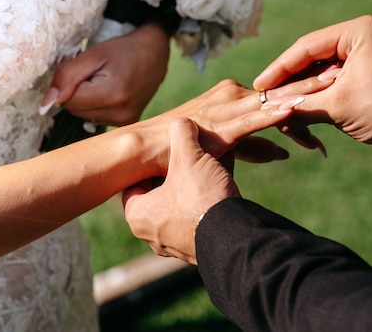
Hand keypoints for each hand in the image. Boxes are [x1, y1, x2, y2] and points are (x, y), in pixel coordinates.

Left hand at [40, 22, 169, 125]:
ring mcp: (126, 120)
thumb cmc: (124, 50)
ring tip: (105, 81)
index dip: (69, 83)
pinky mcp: (128, 122)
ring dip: (87, 99)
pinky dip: (98, 105)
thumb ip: (66, 77)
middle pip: (75, 110)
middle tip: (94, 74)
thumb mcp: (92, 55)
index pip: (68, 100)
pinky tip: (111, 92)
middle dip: (78, 92)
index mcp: (112, 94)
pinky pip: (97, 118)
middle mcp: (121, 112)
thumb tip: (46, 103)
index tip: (83, 69)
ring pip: (84, 116)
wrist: (154, 52)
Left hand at [123, 118, 239, 264]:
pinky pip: (200, 220)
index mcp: (138, 215)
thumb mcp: (189, 157)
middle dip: (179, 175)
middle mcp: (152, 235)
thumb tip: (181, 122)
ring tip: (212, 170)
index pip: (136, 181)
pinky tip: (223, 188)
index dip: (154, 163)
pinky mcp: (199, 250)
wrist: (235, 236)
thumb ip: (181, 134)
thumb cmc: (201, 198)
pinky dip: (209, 204)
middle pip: (162, 193)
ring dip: (196, 189)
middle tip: (193, 159)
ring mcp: (176, 246)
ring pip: (182, 207)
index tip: (168, 152)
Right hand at [149, 78, 329, 166]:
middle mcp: (233, 95)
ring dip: (302, 91)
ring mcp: (226, 107)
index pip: (279, 95)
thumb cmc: (182, 150)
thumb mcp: (228, 148)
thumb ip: (257, 147)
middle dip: (314, 86)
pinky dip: (275, 112)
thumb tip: (283, 153)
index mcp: (237, 98)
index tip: (339, 92)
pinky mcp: (219, 124)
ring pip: (271, 99)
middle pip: (282, 91)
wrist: (143, 150)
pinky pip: (252, 118)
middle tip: (346, 76)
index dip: (308, 94)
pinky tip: (296, 108)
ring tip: (332, 82)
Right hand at [254, 16, 371, 156]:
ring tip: (275, 103)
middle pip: (310, 56)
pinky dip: (313, 94)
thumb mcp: (339, 108)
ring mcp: (361, 54)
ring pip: (318, 69)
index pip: (307, 46)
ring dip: (299, 89)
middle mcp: (360, 36)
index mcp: (359, 32)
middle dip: (288, 79)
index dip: (280, 67)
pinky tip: (294, 106)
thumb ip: (301, 106)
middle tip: (264, 94)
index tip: (260, 84)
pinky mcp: (362, 71)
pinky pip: (329, 79)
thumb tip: (268, 111)